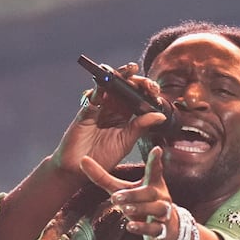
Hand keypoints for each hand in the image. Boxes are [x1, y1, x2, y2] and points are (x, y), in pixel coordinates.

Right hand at [54, 63, 168, 178]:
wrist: (79, 170)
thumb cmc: (102, 158)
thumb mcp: (126, 142)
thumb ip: (141, 127)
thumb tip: (161, 115)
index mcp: (125, 117)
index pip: (138, 98)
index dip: (147, 91)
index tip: (156, 91)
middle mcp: (112, 109)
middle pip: (125, 88)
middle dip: (137, 81)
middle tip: (147, 83)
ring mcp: (99, 109)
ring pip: (110, 87)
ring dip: (119, 76)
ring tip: (130, 69)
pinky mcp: (86, 112)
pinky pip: (93, 97)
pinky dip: (100, 87)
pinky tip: (108, 81)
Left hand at [81, 148, 180, 239]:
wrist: (161, 227)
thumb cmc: (138, 202)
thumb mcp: (120, 189)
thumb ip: (102, 177)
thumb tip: (82, 160)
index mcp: (152, 183)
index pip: (154, 169)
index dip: (155, 160)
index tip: (156, 149)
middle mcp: (160, 196)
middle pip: (150, 193)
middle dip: (134, 195)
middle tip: (116, 197)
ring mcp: (162, 213)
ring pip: (157, 209)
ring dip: (141, 209)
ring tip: (125, 209)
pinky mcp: (161, 229)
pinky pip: (154, 228)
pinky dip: (142, 228)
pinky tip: (130, 226)